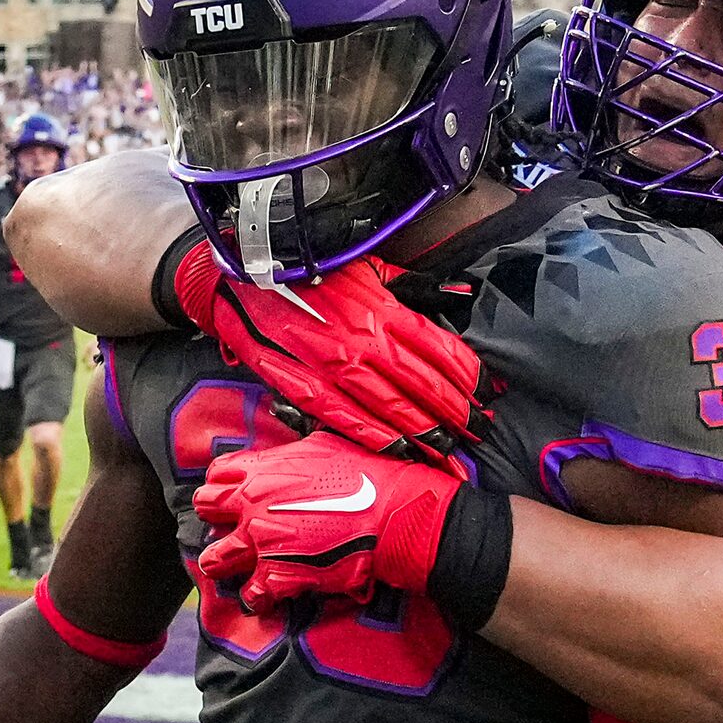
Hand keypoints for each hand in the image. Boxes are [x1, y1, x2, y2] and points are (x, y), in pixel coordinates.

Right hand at [173, 246, 485, 466]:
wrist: (236, 279)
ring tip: (449, 454)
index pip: (441, 350)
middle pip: (424, 386)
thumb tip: (456, 294)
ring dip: (425, 435)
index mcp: (382, 310)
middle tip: (478, 435)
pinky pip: (347, 419)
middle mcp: (364, 341)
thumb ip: (410, 287)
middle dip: (457, 414)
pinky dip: (377, 439)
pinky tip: (400, 453)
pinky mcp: (303, 387)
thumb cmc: (306, 274)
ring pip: (392, 409)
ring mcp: (333, 367)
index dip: (469, 378)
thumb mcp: (365, 268)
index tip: (486, 396)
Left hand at [192, 435, 456, 612]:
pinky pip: (251, 594)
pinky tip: (266, 596)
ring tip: (236, 566)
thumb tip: (286, 444)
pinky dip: (257, 597)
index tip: (231, 495)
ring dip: (224, 562)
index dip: (222, 485)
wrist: (394, 516)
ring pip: (215, 558)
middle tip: (230, 527)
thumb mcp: (325, 445)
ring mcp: (262, 543)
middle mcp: (252, 505)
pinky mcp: (279, 576)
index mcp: (262, 470)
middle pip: (206, 510)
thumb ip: (293, 451)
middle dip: (215, 519)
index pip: (216, 474)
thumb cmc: (369, 476)